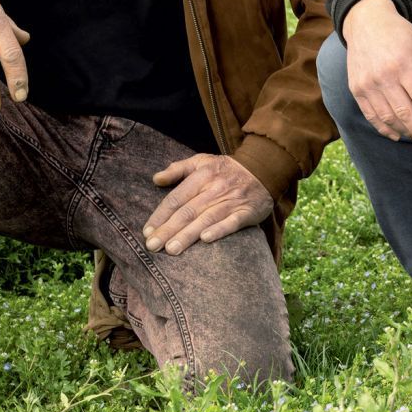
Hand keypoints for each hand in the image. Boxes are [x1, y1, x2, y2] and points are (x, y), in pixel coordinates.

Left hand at [145, 155, 273, 254]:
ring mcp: (231, 201)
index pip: (176, 198)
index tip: (147, 231)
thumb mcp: (202, 161)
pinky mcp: (246, 212)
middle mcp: (214, 189)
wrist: (264, 169)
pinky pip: (232, 223)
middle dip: (168, 230)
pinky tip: (206, 239)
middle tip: (152, 246)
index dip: (161, 215)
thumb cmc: (227, 169)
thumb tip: (156, 178)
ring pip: (206, 219)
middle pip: (187, 211)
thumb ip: (178, 169)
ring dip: (188, 235)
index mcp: (202, 176)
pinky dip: (219, 230)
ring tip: (171, 250)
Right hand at [342, 0, 411, 151]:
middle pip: (405, 112)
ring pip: (388, 117)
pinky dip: (384, 128)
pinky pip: (371, 115)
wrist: (364, 21)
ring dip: (404, 132)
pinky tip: (397, 135)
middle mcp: (383, 76)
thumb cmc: (398, 33)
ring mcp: (367, 84)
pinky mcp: (356, 89)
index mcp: (402, 64)